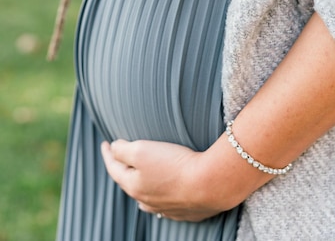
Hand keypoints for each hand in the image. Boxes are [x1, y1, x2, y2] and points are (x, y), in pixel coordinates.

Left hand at [101, 139, 228, 221]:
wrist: (209, 184)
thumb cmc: (174, 164)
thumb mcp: (142, 150)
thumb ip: (123, 150)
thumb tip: (113, 148)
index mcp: (133, 185)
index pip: (114, 167)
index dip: (108, 153)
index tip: (105, 143)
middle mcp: (146, 200)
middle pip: (128, 183)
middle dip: (122, 170)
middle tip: (119, 158)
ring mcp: (165, 208)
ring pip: (145, 199)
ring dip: (139, 187)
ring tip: (136, 181)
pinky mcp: (185, 211)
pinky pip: (165, 206)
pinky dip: (159, 198)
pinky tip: (161, 197)